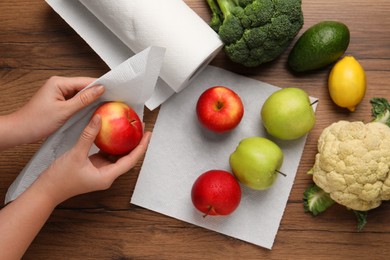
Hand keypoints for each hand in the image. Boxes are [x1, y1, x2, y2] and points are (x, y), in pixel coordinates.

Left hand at [15, 76, 103, 142]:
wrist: (20, 131)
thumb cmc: (36, 121)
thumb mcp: (64, 111)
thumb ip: (83, 99)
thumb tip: (100, 89)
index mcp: (59, 82)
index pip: (85, 81)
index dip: (100, 86)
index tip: (114, 91)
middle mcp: (59, 85)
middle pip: (84, 87)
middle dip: (97, 94)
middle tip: (111, 100)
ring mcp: (59, 94)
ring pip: (81, 95)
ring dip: (90, 101)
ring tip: (104, 106)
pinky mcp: (60, 102)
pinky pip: (76, 102)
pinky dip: (83, 106)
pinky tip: (91, 111)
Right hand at [36, 114, 151, 203]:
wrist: (46, 190)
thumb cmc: (60, 178)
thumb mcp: (76, 154)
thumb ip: (88, 135)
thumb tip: (99, 118)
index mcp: (107, 176)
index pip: (131, 160)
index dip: (141, 146)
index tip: (148, 134)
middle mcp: (107, 175)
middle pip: (127, 158)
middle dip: (136, 144)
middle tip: (141, 128)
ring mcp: (101, 171)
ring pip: (117, 156)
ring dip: (123, 143)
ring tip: (130, 129)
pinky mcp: (94, 167)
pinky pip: (106, 154)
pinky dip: (110, 144)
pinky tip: (112, 134)